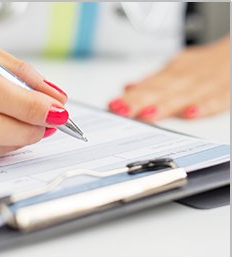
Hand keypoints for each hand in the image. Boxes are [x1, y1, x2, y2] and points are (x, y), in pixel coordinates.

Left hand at [108, 35, 229, 121]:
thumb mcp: (176, 69)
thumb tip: (128, 88)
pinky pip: (216, 100)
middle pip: (161, 91)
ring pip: (183, 96)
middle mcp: (187, 77)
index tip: (112, 105)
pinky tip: (190, 113)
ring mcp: (206, 84)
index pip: (148, 86)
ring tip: (146, 114)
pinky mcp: (225, 92)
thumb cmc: (203, 65)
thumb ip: (153, 82)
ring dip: (165, 105)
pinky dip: (204, 106)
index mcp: (173, 72)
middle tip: (121, 110)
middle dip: (139, 101)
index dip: (130, 97)